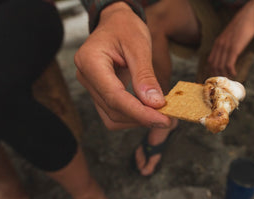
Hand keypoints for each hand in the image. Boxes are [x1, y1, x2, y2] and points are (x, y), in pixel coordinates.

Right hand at [74, 2, 170, 129]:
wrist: (115, 22)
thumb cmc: (125, 27)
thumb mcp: (139, 46)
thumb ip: (145, 76)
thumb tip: (155, 103)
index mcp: (90, 61)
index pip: (115, 97)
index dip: (140, 113)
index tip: (163, 120)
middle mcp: (86, 77)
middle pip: (113, 110)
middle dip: (141, 118)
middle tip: (168, 118)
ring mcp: (90, 87)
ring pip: (112, 117)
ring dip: (137, 120)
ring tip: (160, 115)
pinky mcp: (99, 93)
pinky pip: (113, 112)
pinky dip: (132, 116)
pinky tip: (149, 111)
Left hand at [207, 0, 253, 76]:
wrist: (250, 16)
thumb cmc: (243, 26)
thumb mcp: (230, 36)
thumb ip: (227, 45)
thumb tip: (229, 55)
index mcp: (217, 43)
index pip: (210, 61)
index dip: (212, 71)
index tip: (218, 77)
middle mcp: (219, 45)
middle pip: (214, 66)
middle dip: (218, 75)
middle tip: (224, 81)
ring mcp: (226, 47)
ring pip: (220, 66)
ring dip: (225, 75)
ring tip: (230, 79)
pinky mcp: (234, 48)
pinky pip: (229, 64)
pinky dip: (231, 71)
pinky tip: (235, 73)